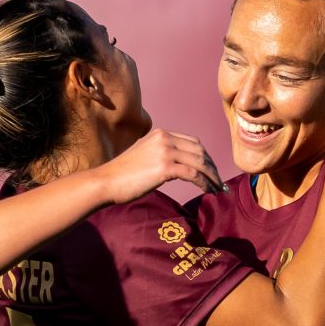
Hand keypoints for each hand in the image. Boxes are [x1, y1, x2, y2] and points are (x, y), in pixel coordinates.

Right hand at [99, 128, 222, 203]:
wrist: (106, 182)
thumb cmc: (121, 175)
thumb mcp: (143, 155)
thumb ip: (159, 154)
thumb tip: (175, 166)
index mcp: (161, 134)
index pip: (192, 142)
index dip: (206, 157)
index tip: (211, 170)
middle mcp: (165, 138)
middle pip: (200, 150)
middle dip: (212, 167)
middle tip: (218, 181)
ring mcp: (165, 152)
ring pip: (199, 162)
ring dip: (212, 176)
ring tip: (217, 188)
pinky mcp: (165, 167)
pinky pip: (193, 174)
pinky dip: (204, 183)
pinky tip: (208, 190)